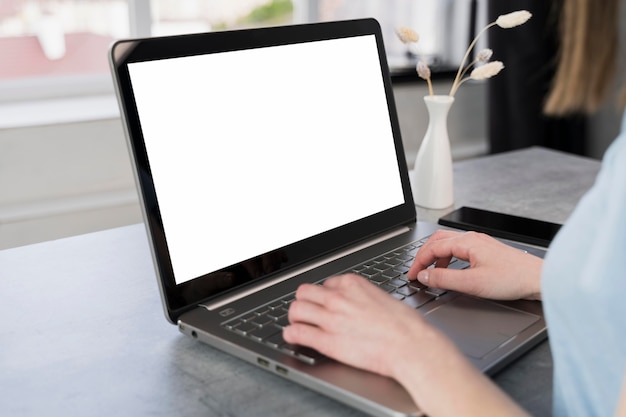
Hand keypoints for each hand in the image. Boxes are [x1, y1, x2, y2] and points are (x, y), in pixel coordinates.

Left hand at [283, 274, 445, 378]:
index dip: (324, 295)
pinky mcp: (327, 341)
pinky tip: (293, 337)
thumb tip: (359, 303)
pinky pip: (296, 333)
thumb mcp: (383, 297)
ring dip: (294, 316)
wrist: (411, 346)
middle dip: (304, 302)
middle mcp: (338, 298)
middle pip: (304, 292)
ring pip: (295, 309)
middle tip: (305, 311)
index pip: (325, 284)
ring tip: (297, 323)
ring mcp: (330, 319)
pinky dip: (291, 335)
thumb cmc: (406, 326)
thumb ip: (364, 297)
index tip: (324, 303)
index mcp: (352, 285)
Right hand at [408, 230, 542, 299]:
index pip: (432, 248)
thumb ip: (444, 279)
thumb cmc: (512, 279)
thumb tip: (424, 276)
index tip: (412, 276)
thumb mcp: (472, 283)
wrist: (539, 279)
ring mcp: (480, 243)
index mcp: (466, 242)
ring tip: (431, 273)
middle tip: (416, 271)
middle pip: (437, 241)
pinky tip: (450, 272)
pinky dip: (448, 259)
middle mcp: (472, 239)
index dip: (418, 262)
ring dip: (435, 257)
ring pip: (448, 244)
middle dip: (423, 256)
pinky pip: (459, 249)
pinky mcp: (486, 251)